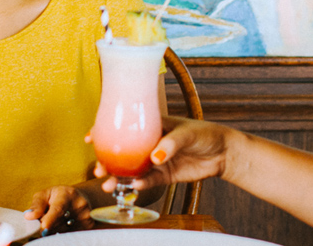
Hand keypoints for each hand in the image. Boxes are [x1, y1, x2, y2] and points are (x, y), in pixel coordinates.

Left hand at [24, 186, 93, 233]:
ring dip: (54, 231)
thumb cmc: (58, 196)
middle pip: (59, 224)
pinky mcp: (89, 226)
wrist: (79, 198)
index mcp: (67, 194)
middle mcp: (80, 205)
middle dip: (47, 227)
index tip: (42, 229)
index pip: (58, 209)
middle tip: (40, 225)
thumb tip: (28, 216)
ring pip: (64, 231)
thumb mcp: (45, 194)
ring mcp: (86, 217)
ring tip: (53, 222)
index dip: (50, 220)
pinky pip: (70, 235)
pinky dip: (62, 233)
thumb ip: (36, 205)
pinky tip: (61, 226)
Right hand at [95, 116, 230, 191]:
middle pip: (122, 151)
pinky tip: (133, 186)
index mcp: (150, 126)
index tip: (89, 137)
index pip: (123, 127)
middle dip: (106, 160)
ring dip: (118, 177)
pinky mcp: (163, 175)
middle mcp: (148, 143)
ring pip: (130, 169)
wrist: (222, 153)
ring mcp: (154, 160)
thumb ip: (169, 144)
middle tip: (98, 168)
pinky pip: (147, 180)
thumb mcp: (187, 133)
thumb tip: (154, 157)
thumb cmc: (204, 134)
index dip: (104, 130)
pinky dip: (138, 184)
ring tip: (109, 184)